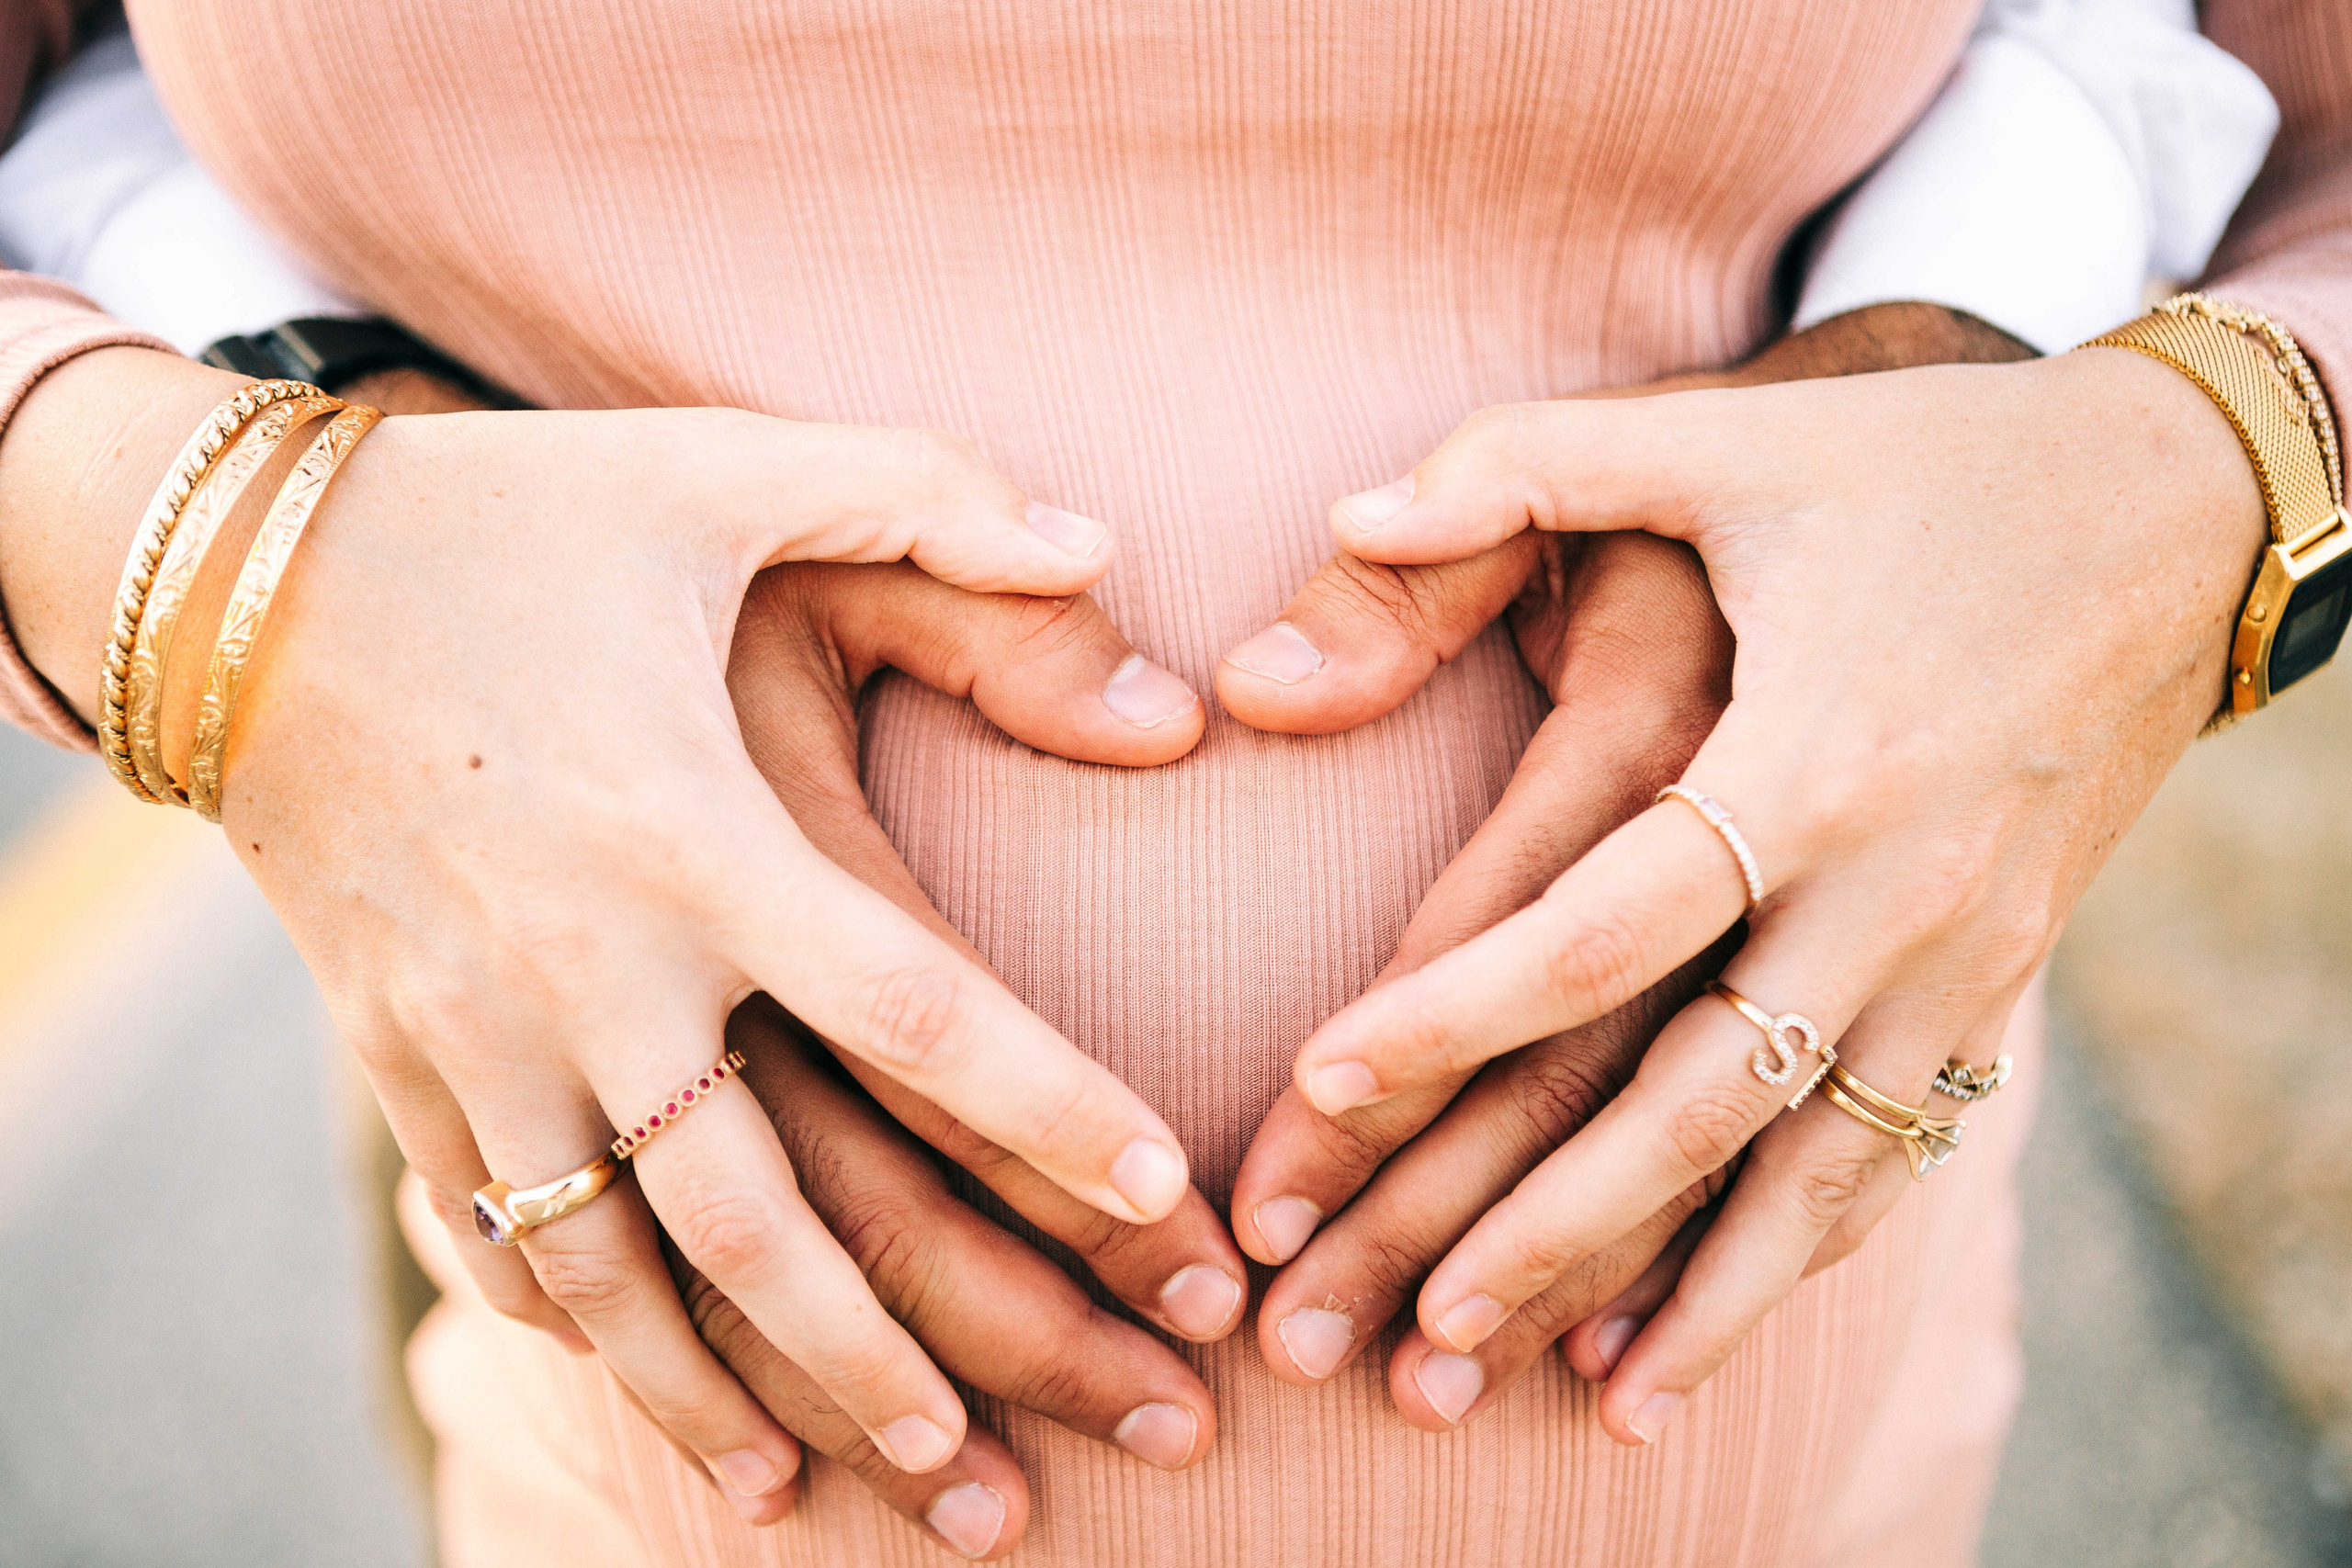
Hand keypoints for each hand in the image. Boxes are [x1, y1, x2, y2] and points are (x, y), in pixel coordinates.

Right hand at [24, 352, 1216, 1500]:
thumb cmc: (514, 519)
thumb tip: (1108, 551)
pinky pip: (513, 1248)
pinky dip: (608, 1350)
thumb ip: (926, 497)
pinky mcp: (399, 1064)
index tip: (1168, 1209)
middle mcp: (593, 967)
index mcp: (701, 831)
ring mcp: (481, 1038)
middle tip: (1105, 1437)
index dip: (1053, 1117)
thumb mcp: (719, 467)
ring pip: (641, 1280)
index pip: (915, 1010)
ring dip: (774, 1402)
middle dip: (944, 1346)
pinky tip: (700, 1421)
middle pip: (781, 1216)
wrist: (235, 584)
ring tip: (915, 1484)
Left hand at [1272, 329, 2260, 1441]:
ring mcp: (1957, 956)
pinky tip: (1676, 1352)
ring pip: (1789, 1171)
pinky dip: (1782, 1265)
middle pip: (1681, 1097)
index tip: (1319, 1084)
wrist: (2175, 512)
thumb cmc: (1921, 465)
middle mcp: (1890, 885)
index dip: (1453, 1011)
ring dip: (1650, 1291)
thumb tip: (1340, 509)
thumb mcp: (1725, 435)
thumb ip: (1521, 463)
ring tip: (1509, 1380)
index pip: (1597, 924)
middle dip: (1520, 1218)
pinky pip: (1882, 1161)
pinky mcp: (1996, 986)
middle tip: (1371, 1322)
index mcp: (1803, 751)